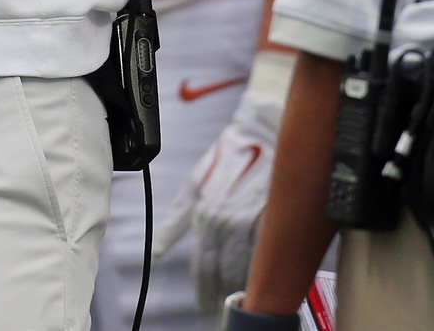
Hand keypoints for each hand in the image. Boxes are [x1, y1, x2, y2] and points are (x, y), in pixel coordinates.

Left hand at [161, 80, 281, 314]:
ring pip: (244, 262)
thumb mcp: (195, 180)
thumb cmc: (229, 152)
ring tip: (240, 297)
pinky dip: (262, 264)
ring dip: (241, 282)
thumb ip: (178, 218)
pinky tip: (262, 276)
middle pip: (221, 266)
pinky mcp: (274, 211)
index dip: (204, 286)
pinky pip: (266, 247)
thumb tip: (159, 249)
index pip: (203, 262)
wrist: (264, 126)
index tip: (205, 304)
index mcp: (203, 210)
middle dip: (220, 289)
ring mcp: (250, 215)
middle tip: (221, 306)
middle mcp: (224, 215)